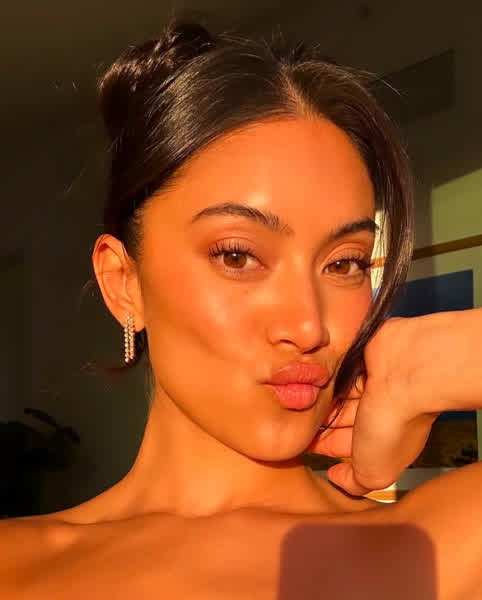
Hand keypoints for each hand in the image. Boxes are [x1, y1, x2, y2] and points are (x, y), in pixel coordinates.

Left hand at [308, 317, 440, 495]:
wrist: (405, 371)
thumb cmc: (394, 422)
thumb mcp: (374, 472)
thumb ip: (355, 482)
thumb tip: (337, 477)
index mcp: (385, 437)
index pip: (344, 444)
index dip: (322, 446)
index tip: (302, 444)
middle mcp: (378, 409)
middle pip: (336, 417)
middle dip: (316, 420)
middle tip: (294, 418)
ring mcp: (369, 382)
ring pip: (332, 392)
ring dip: (316, 396)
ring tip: (298, 397)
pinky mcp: (360, 357)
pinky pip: (332, 367)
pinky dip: (321, 373)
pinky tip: (309, 377)